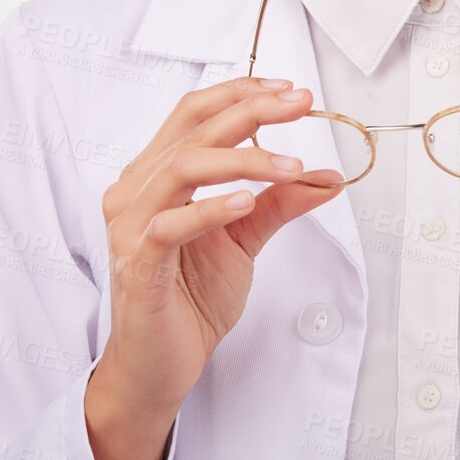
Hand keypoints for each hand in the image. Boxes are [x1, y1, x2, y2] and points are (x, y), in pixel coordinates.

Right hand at [85, 76, 343, 459]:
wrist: (159, 367)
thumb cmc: (190, 299)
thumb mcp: (246, 240)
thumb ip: (279, 203)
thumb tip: (328, 177)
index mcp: (155, 175)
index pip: (194, 113)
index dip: (242, 94)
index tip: (291, 91)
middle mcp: (135, 191)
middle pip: (193, 129)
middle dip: (252, 112)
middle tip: (301, 106)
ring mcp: (131, 227)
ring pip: (182, 167)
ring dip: (243, 159)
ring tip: (291, 165)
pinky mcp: (137, 265)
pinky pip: (170, 226)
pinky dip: (211, 208)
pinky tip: (247, 202)